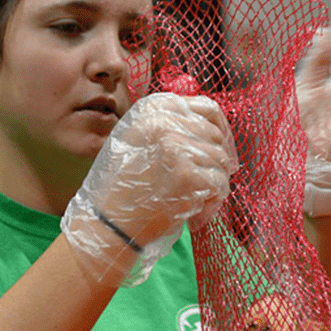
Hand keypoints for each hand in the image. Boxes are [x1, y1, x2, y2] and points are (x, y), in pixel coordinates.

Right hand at [61, 93, 236, 287]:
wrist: (109, 223)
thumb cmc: (125, 186)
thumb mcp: (137, 140)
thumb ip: (170, 126)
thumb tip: (218, 130)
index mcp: (151, 110)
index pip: (207, 107)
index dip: (220, 129)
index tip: (220, 148)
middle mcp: (162, 122)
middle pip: (216, 136)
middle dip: (214, 162)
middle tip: (199, 183)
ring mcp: (176, 147)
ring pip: (222, 160)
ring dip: (212, 183)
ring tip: (189, 198)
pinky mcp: (188, 175)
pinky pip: (221, 183)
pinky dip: (213, 200)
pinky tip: (193, 209)